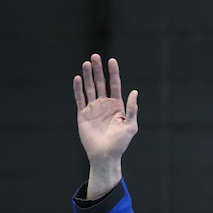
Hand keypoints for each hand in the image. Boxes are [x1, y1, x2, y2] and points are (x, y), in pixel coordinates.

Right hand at [73, 54, 138, 198]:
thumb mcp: (130, 125)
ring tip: (86, 63)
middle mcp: (104, 105)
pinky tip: (78, 79)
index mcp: (117, 106)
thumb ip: (132, 108)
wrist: (105, 155)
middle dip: (98, 70)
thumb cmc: (120, 143)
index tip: (111, 60)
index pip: (114, 85)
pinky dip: (78, 89)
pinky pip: (80, 99)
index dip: (113, 73)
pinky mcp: (83, 115)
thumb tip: (134, 92)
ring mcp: (93, 109)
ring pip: (90, 88)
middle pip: (101, 83)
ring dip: (88, 76)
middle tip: (95, 56)